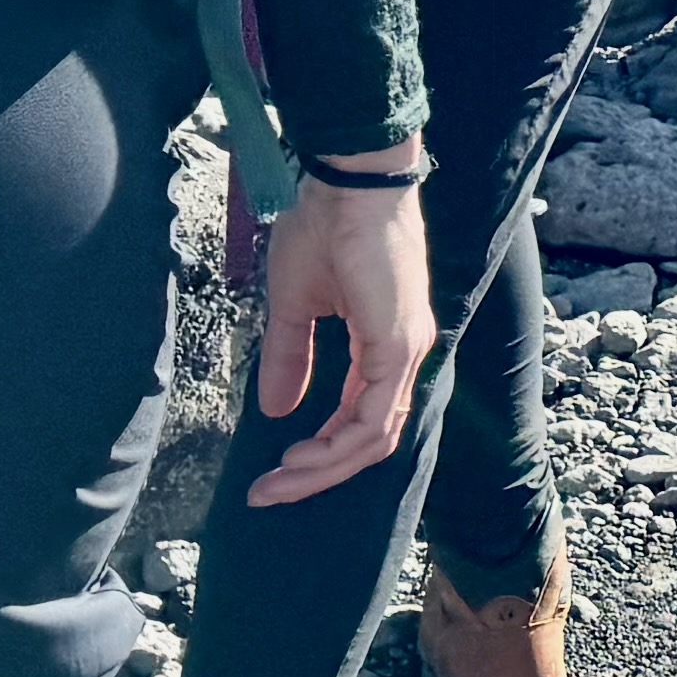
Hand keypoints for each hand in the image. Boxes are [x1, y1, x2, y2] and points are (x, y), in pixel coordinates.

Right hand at [247, 156, 439, 505]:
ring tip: (280, 480)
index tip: (275, 473)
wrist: (347, 183)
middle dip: (318, 474)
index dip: (321, 454)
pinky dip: (339, 445)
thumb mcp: (295, 305)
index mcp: (387, 346)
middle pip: (370, 441)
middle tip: (270, 493)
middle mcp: (405, 354)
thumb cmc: (326, 229)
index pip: (362, 420)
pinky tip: (303, 455)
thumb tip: (276, 409)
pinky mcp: (399, 344)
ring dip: (324, 467)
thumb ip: (290, 357)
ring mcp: (406, 351)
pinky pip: (376, 416)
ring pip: (374, 438)